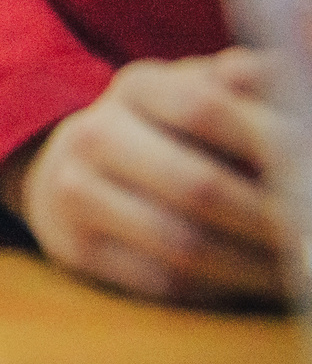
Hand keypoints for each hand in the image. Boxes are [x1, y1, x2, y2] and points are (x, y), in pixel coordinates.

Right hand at [0, 49, 288, 306]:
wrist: (80, 171)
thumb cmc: (173, 133)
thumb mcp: (206, 94)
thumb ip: (251, 87)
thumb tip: (285, 73)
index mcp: (137, 87)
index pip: (203, 110)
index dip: (269, 143)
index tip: (311, 167)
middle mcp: (94, 134)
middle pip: (196, 186)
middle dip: (273, 220)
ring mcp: (75, 193)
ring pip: (182, 244)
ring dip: (255, 266)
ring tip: (297, 268)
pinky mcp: (76, 248)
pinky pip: (163, 282)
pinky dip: (220, 290)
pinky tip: (250, 280)